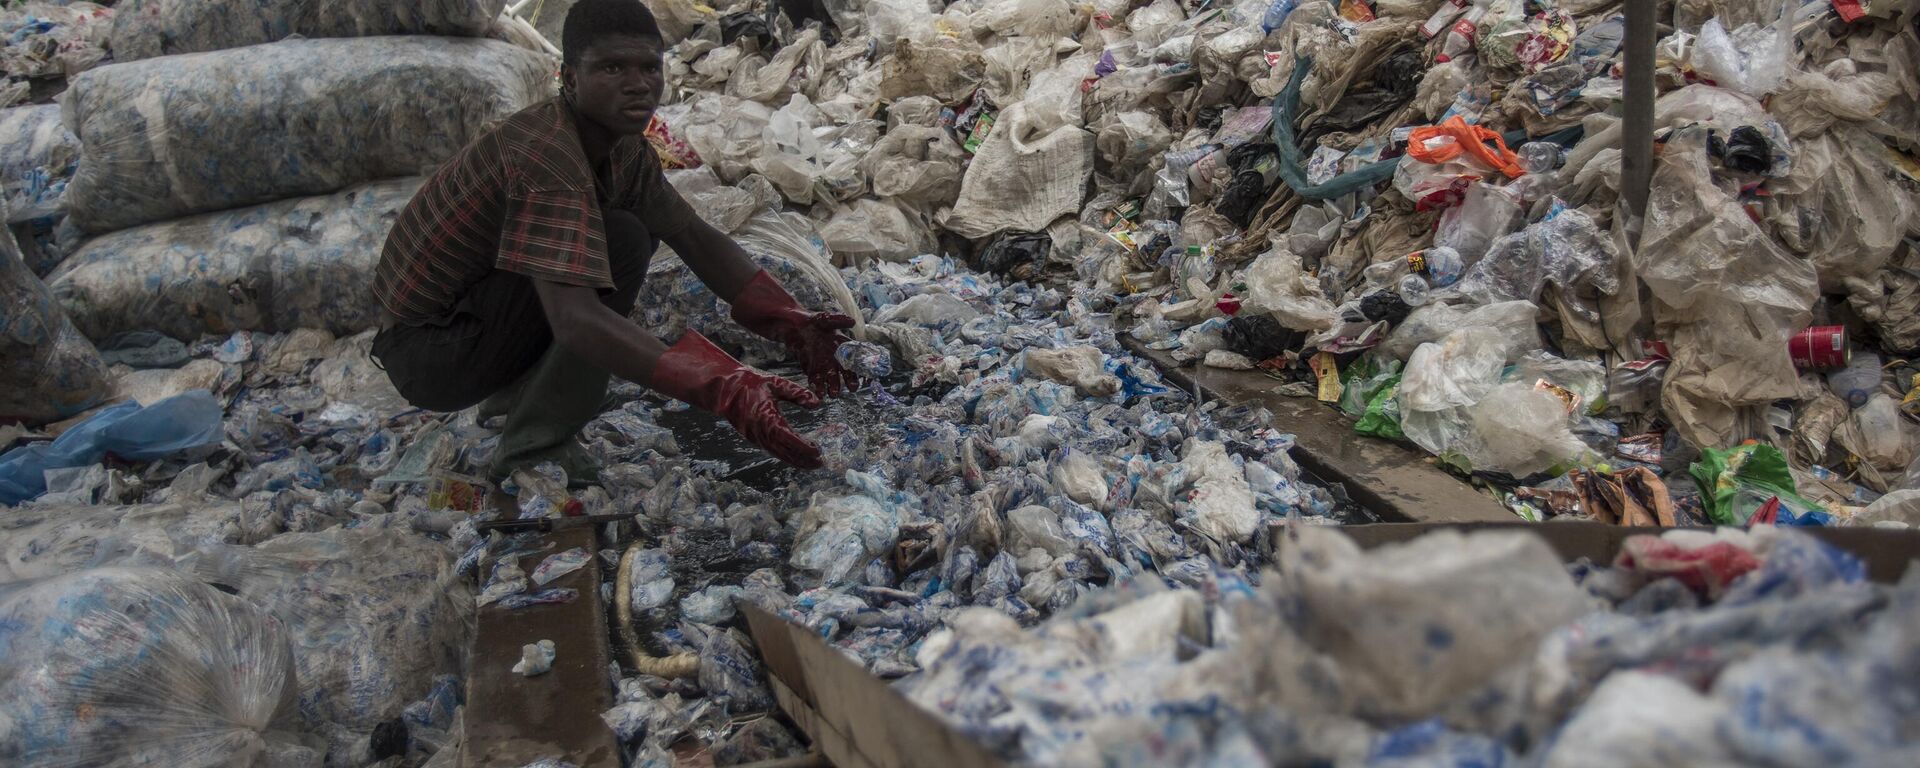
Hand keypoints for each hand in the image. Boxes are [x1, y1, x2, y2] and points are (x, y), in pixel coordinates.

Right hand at [647, 331, 823, 468]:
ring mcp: (756, 437)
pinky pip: (772, 451)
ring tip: (812, 465)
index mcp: (768, 419)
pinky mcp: (754, 438)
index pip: (790, 439)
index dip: (804, 448)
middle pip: (786, 452)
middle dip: (804, 460)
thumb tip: (817, 402)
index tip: (818, 451)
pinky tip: (796, 458)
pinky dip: (786, 456)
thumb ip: (797, 393)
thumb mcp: (776, 383)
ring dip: (796, 461)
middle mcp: (762, 433)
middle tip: (820, 464)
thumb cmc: (750, 384)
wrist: (724, 390)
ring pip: (779, 454)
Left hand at [730, 270, 859, 396]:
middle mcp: (833, 353)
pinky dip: (816, 384)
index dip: (856, 365)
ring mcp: (821, 360)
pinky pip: (815, 377)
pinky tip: (816, 392)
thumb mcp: (821, 318)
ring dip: (832, 385)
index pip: (852, 355)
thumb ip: (836, 320)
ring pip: (829, 375)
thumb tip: (853, 321)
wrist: (787, 326)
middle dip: (846, 379)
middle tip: (851, 389)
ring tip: (832, 395)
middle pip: (842, 368)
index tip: (858, 374)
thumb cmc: (805, 320)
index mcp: (839, 341)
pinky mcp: (810, 366)